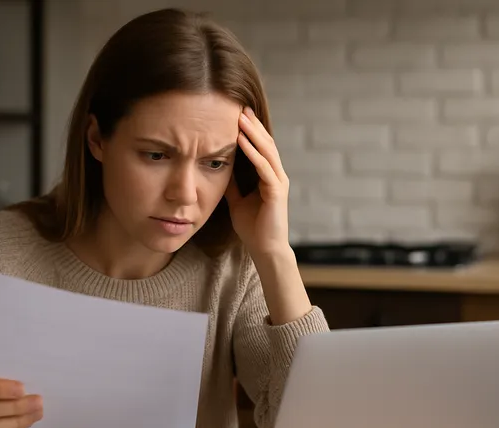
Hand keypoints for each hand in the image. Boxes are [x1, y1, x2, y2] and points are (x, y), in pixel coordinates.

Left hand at [225, 106, 290, 256]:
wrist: (264, 250)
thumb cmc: (253, 227)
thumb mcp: (236, 200)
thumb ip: (232, 183)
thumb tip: (219, 167)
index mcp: (268, 177)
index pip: (261, 147)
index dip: (250, 130)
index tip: (237, 114)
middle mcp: (276, 176)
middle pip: (266, 143)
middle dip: (253, 125)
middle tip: (240, 107)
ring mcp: (278, 182)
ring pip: (267, 151)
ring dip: (253, 133)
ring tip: (240, 117)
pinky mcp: (276, 192)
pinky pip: (264, 167)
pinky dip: (252, 152)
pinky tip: (241, 140)